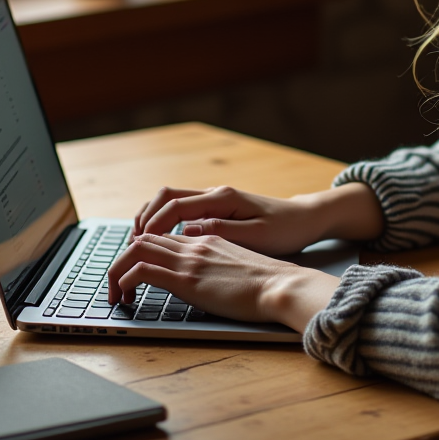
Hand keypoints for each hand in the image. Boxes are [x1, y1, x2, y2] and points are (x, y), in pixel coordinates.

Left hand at [106, 233, 340, 330]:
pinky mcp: (188, 279)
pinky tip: (125, 296)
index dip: (143, 249)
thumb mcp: (239, 263)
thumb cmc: (268, 281)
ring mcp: (190, 259)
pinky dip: (125, 280)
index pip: (164, 236)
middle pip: (145, 239)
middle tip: (116, 284)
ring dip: (117, 270)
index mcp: (207, 238)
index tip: (134, 270)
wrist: (281, 285)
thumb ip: (217, 261)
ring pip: (137, 250)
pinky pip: (143, 271)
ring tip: (115, 295)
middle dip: (123, 259)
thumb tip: (204, 275)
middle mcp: (195, 243)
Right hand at [131, 183, 384, 255]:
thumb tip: (187, 231)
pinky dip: (165, 220)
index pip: (175, 206)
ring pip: (171, 199)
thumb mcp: (257, 235)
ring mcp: (216, 199)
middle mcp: (215, 193)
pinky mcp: (218, 207)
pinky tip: (162, 240)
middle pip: (166, 196)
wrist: (307, 218)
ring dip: (152, 217)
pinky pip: (182, 209)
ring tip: (139, 242)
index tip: (139, 246)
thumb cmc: (286, 229)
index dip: (153, 225)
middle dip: (145, 218)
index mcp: (223, 198)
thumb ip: (221, 231)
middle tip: (132, 244)